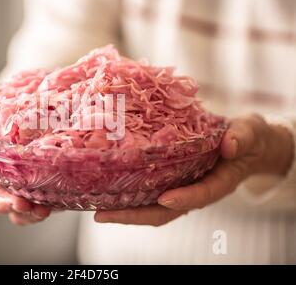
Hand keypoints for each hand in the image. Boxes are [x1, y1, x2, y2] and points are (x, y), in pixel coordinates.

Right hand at [0, 86, 50, 224]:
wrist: (45, 108)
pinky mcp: (36, 192)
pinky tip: (45, 208)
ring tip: (36, 209)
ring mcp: (15, 186)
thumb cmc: (11, 105)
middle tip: (14, 200)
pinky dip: (36, 213)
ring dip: (22, 211)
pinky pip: (32, 212)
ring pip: (12, 208)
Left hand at [94, 114, 293, 225]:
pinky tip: (106, 189)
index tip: (165, 199)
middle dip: (135, 215)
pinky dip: (128, 195)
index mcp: (217, 183)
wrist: (243, 142)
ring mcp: (180, 188)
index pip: (200, 195)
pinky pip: (148, 192)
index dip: (184, 199)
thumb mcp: (250, 133)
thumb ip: (243, 138)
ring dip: (125, 210)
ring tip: (96, 209)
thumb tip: (230, 144)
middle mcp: (194, 190)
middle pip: (164, 211)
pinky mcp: (169, 180)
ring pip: (151, 206)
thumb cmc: (247, 138)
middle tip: (103, 215)